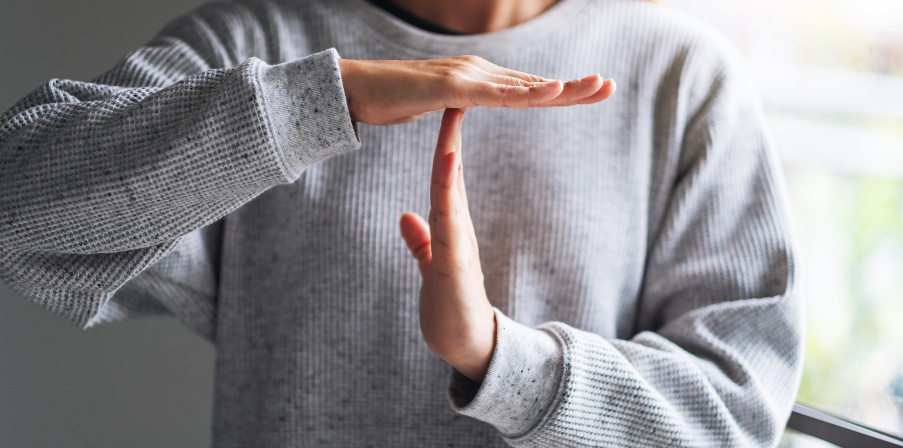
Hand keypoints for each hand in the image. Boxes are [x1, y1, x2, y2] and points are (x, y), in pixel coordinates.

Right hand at [339, 56, 615, 124]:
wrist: (355, 90)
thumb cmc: (392, 99)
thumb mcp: (435, 105)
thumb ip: (456, 104)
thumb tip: (467, 103)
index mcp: (477, 80)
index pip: (527, 89)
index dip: (561, 92)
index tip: (592, 94)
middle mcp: (478, 72)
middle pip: (534, 84)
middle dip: (573, 87)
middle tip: (609, 86)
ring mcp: (466, 76)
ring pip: (523, 86)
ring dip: (561, 87)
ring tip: (594, 86)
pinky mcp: (451, 86)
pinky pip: (495, 94)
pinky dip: (526, 93)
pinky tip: (551, 92)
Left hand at [399, 108, 494, 381]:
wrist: (469, 346)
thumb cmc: (450, 308)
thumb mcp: (431, 267)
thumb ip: (421, 243)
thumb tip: (407, 218)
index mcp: (452, 227)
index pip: (445, 177)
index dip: (443, 143)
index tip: (444, 109)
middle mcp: (459, 228)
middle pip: (451, 174)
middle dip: (451, 134)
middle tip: (456, 93)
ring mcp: (459, 243)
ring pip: (452, 192)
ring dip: (450, 156)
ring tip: (452, 119)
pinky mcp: (456, 263)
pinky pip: (450, 223)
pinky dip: (447, 195)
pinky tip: (446, 173)